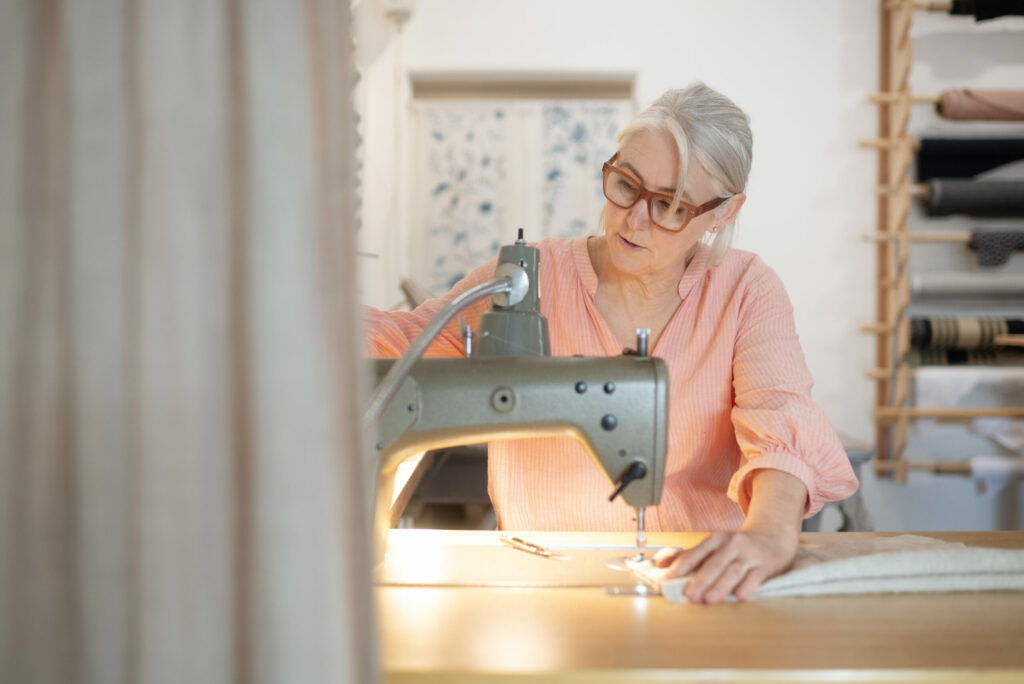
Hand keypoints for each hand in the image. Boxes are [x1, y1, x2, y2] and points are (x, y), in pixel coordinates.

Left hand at [654, 526, 797, 603]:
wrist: (774, 536)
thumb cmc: (739, 545)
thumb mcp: (715, 544)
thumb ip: (689, 555)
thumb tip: (660, 564)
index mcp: (716, 539)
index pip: (696, 553)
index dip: (682, 566)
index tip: (669, 579)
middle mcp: (732, 545)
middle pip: (714, 563)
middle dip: (701, 580)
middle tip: (690, 596)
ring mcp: (749, 555)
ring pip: (733, 571)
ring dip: (721, 585)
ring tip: (710, 599)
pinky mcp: (765, 566)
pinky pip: (755, 577)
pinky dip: (748, 586)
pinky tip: (740, 595)